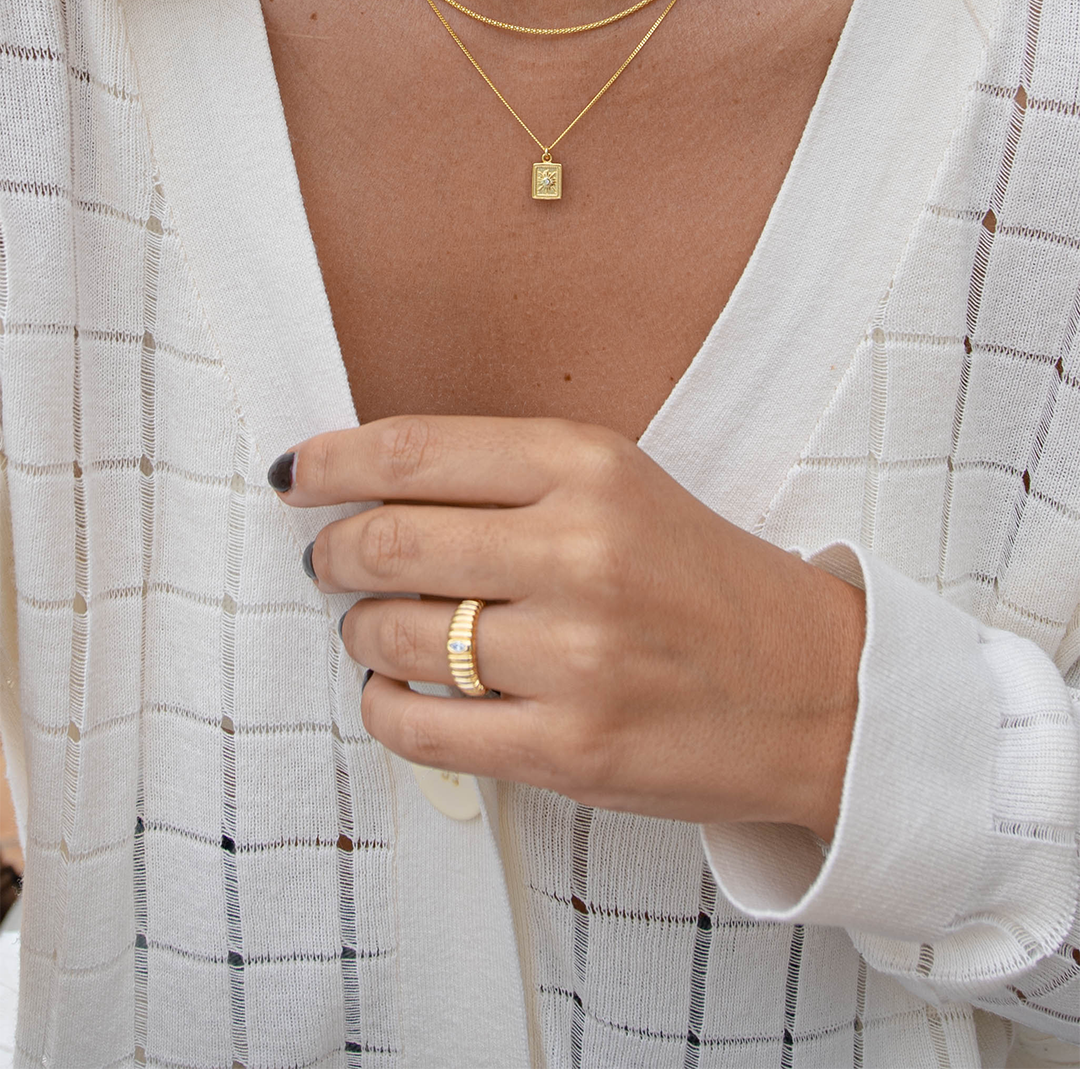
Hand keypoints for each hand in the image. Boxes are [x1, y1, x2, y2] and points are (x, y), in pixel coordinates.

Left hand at [271, 416, 864, 838]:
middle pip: (385, 542)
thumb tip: (363, 488)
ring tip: (384, 628)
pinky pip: (417, 725)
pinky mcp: (570, 748)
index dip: (330, 463)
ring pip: (390, 635)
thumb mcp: (623, 487)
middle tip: (328, 559)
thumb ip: (506, 479)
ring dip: (361, 630)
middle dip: (331, 552)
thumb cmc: (704, 581)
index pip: (412, 450)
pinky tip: (403, 687)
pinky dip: (385, 703)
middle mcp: (581, 552)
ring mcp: (576, 657)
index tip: (297, 476)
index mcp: (591, 467)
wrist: (816, 689)